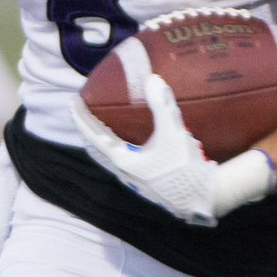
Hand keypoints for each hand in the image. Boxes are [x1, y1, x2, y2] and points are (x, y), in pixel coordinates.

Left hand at [72, 74, 219, 225]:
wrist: (202, 197)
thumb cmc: (185, 167)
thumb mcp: (173, 133)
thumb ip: (162, 105)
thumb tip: (152, 79)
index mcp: (123, 160)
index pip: (93, 135)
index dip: (81, 116)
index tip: (73, 101)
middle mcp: (122, 170)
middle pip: (95, 145)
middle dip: (87, 126)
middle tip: (82, 108)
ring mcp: (132, 177)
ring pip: (106, 154)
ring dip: (99, 136)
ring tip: (98, 120)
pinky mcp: (143, 179)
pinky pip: (118, 157)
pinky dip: (112, 143)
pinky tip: (124, 137)